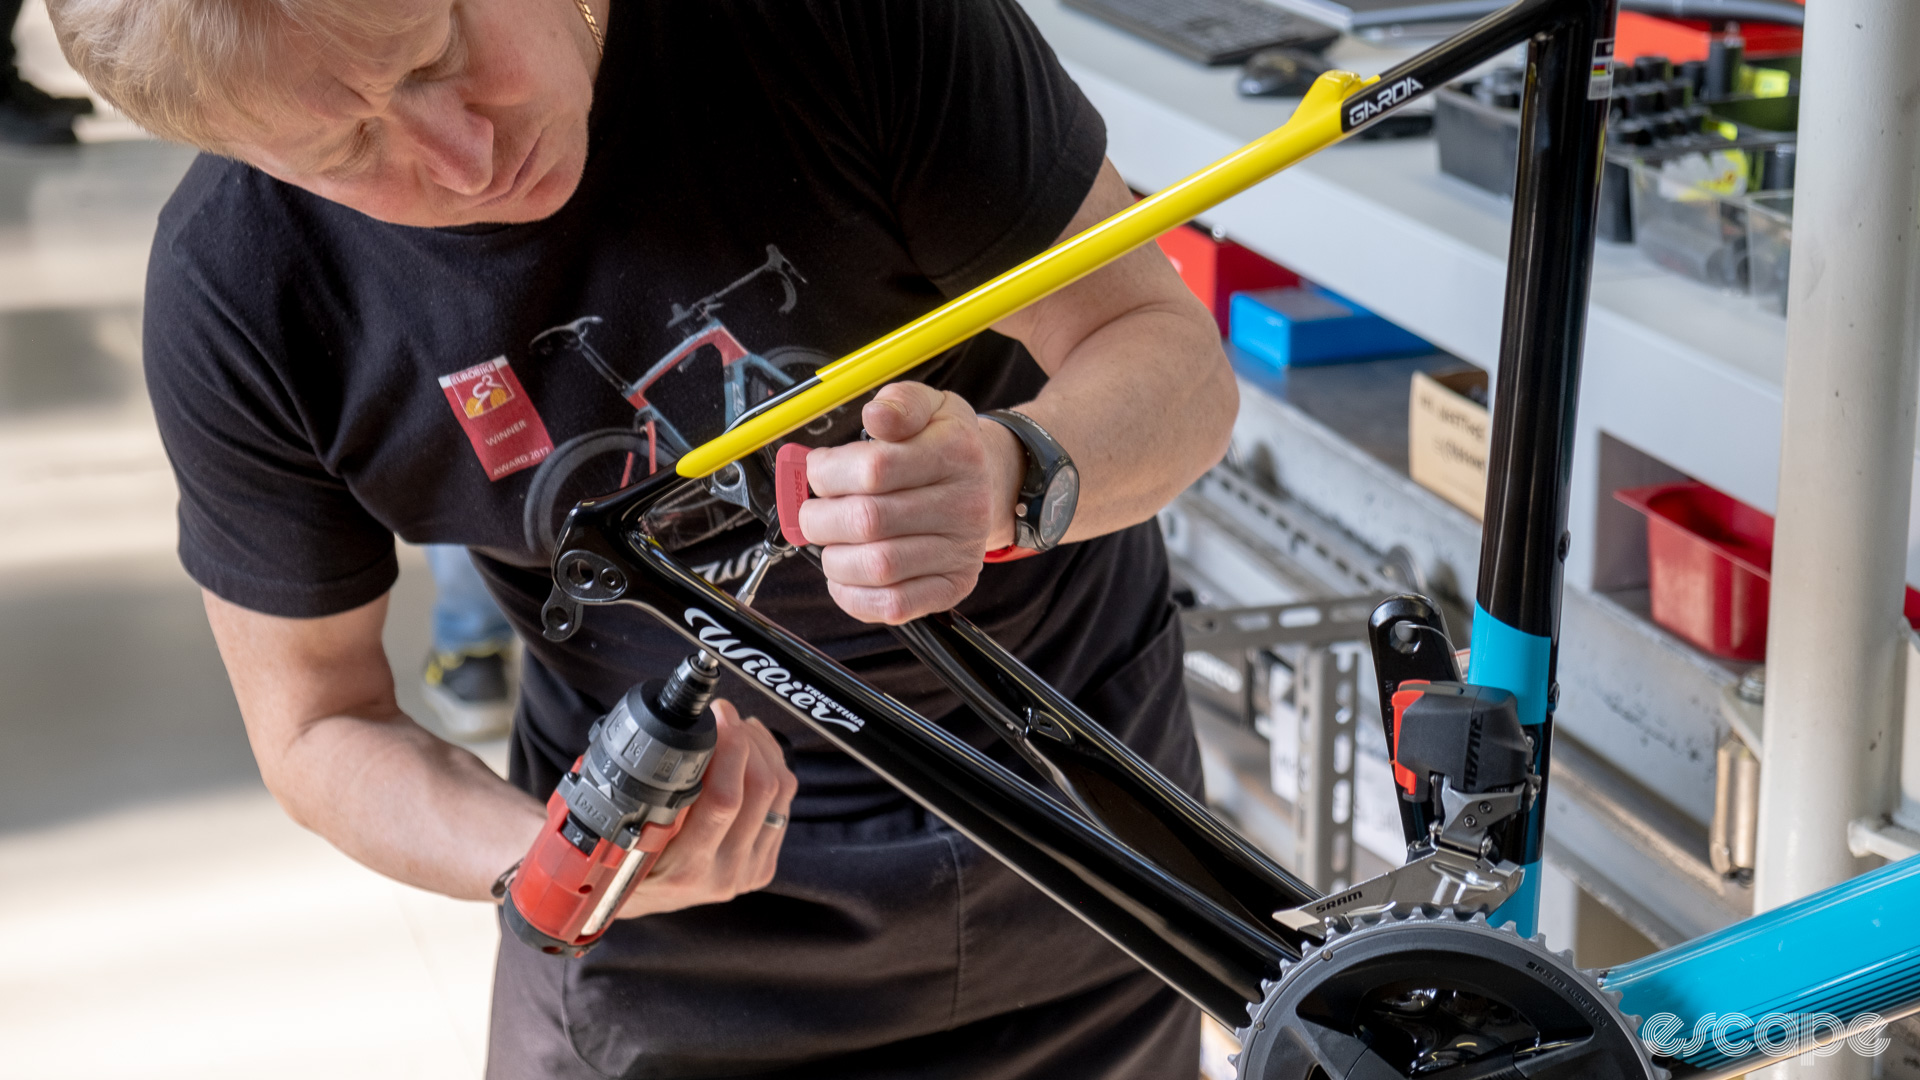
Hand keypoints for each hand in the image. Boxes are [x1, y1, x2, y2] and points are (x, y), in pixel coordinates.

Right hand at [615, 699, 796, 917]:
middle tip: (723, 714)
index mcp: (686, 870)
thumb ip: (639, 802)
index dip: (728, 748)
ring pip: (779, 791)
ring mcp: (750, 871)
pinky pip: (785, 802)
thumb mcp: (615, 838)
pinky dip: (774, 765)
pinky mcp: (765, 864)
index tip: (714, 717)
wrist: (632, 904)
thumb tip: (663, 743)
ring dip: (762, 747)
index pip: (724, 801)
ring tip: (737, 726)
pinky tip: (753, 748)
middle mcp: (725, 874)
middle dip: (745, 738)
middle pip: (759, 789)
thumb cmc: (618, 866)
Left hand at [799, 382, 1024, 623]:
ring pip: (877, 566)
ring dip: (834, 557)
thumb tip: (876, 416)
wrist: (989, 482)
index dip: (827, 473)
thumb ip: (899, 403)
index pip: (875, 468)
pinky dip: (854, 595)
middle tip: (814, 512)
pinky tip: (846, 574)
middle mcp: (964, 504)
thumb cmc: (941, 445)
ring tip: (831, 542)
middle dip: (820, 518)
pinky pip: (894, 606)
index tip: (818, 471)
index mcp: (955, 452)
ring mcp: (960, 551)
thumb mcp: (928, 406)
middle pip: (869, 520)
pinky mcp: (952, 586)